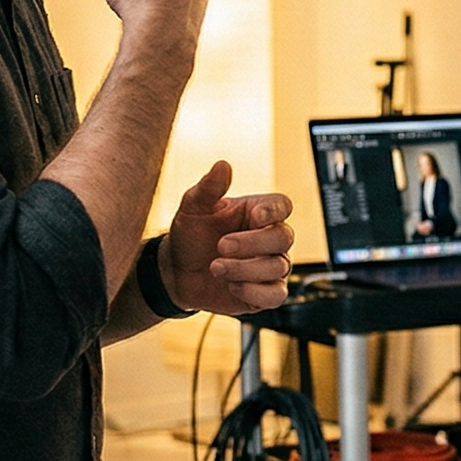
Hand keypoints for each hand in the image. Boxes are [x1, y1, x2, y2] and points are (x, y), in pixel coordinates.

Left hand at [161, 160, 293, 315]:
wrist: (176, 272)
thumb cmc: (190, 235)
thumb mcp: (192, 208)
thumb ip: (208, 188)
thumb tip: (223, 165)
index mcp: (258, 212)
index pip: (282, 206)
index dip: (273, 211)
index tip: (253, 216)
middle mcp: (270, 239)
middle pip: (283, 237)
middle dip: (252, 243)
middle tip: (221, 246)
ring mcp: (271, 267)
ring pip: (278, 267)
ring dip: (245, 268)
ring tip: (216, 267)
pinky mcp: (266, 293)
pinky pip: (276, 295)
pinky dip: (254, 291)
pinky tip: (231, 285)